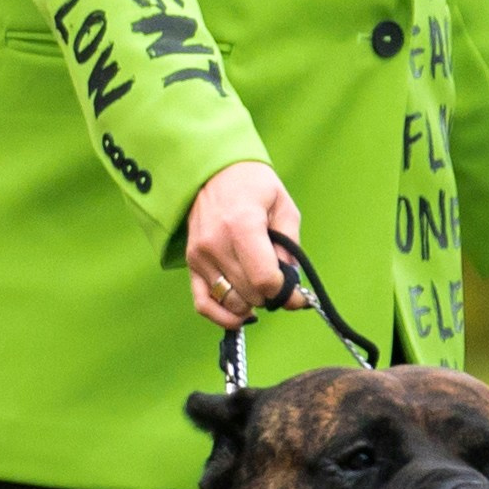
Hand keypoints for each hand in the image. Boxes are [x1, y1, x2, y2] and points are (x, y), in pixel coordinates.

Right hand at [186, 162, 305, 329]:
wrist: (212, 171)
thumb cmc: (252, 185)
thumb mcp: (283, 206)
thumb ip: (290, 246)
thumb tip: (291, 282)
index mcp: (241, 226)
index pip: (264, 280)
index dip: (286, 292)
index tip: (297, 292)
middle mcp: (216, 244)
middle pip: (250, 295)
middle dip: (272, 295)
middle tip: (281, 283)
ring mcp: (200, 256)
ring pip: (232, 303)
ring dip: (252, 303)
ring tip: (261, 287)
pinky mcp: (191, 264)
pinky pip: (203, 304)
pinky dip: (224, 317)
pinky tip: (242, 315)